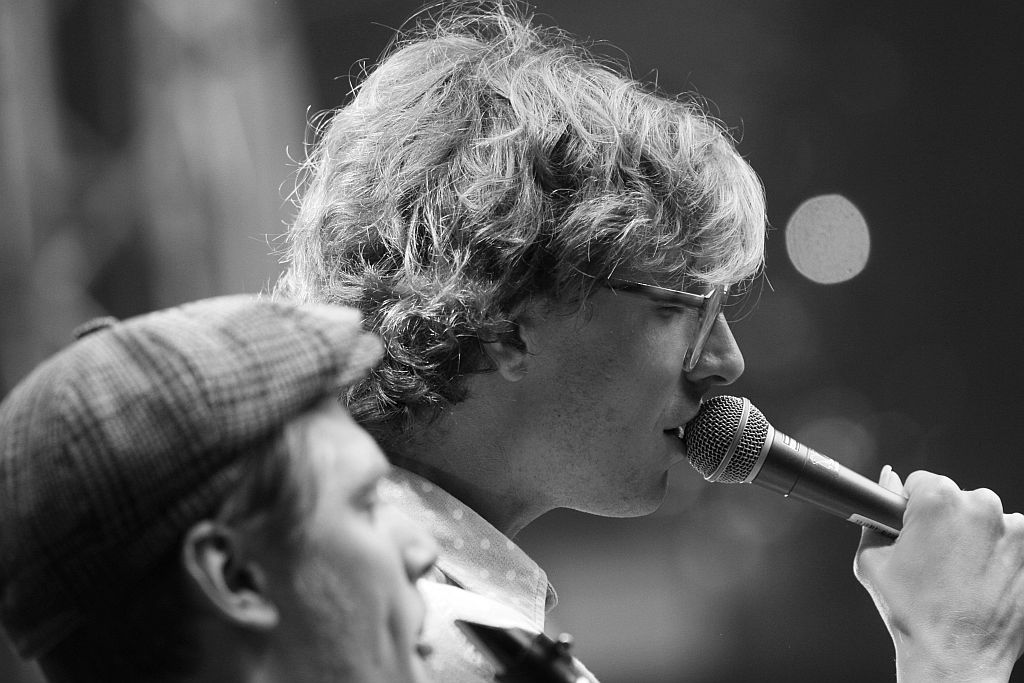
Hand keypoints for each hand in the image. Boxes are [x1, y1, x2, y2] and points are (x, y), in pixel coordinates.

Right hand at [854, 467, 1023, 681]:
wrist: (955, 658)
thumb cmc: (915, 614)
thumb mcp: (872, 561)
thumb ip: (875, 517)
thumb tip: (883, 486)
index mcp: (938, 500)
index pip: (920, 482)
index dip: (912, 508)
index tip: (914, 529)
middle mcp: (981, 507)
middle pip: (957, 500)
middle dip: (945, 523)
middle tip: (934, 560)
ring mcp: (1014, 530)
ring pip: (986, 521)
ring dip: (975, 539)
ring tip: (961, 575)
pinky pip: (1012, 542)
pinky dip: (1000, 558)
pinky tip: (984, 581)